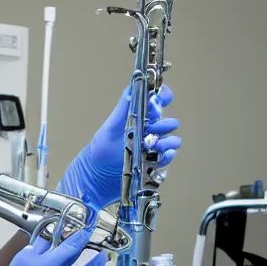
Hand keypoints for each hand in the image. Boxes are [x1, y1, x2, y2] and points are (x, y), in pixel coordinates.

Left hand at [57, 85, 180, 210]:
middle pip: (167, 123)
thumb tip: (132, 87)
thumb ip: (123, 109)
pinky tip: (162, 155)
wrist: (96, 178)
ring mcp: (150, 148)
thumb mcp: (111, 127)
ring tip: (158, 145)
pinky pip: (166, 158)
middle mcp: (146, 132)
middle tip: (155, 128)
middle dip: (165, 124)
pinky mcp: (152, 164)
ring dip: (168, 141)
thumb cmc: (100, 151)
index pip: (155, 103)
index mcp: (136, 119)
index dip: (163, 97)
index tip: (165, 98)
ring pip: (171, 141)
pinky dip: (167, 156)